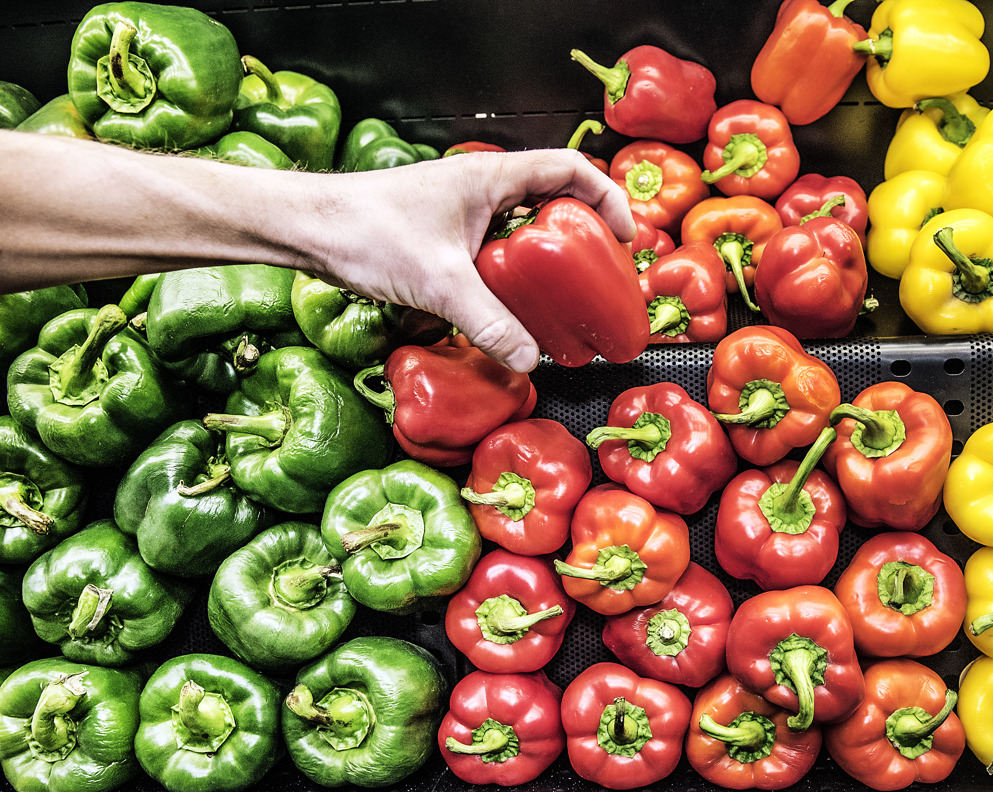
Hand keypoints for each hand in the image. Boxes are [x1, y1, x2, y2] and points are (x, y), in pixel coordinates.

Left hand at [314, 149, 636, 371]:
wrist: (307, 229)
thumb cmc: (365, 230)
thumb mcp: (438, 282)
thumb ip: (488, 323)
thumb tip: (529, 361)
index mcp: (492, 177)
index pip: (571, 168)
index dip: (607, 197)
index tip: (624, 237)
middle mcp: (482, 188)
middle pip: (555, 199)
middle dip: (584, 234)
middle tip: (601, 274)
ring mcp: (463, 212)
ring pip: (524, 227)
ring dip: (549, 257)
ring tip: (566, 297)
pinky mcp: (444, 237)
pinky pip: (497, 249)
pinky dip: (515, 273)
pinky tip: (513, 307)